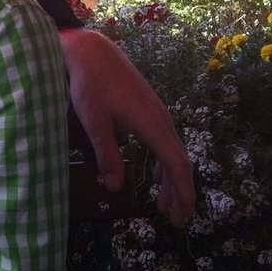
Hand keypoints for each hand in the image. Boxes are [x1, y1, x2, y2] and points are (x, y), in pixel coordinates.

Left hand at [58, 28, 195, 225]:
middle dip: (181, 192)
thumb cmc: (88, 83)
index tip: (183, 215)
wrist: (91, 50)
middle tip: (175, 220)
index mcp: (151, 123)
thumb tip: (115, 188)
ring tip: (163, 205)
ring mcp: (157, 112)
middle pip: (180, 161)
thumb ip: (106, 153)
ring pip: (173, 151)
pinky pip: (165, 141)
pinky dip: (164, 162)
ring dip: (171, 180)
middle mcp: (161, 118)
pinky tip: (157, 174)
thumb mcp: (93, 120)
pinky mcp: (149, 108)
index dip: (183, 192)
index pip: (177, 164)